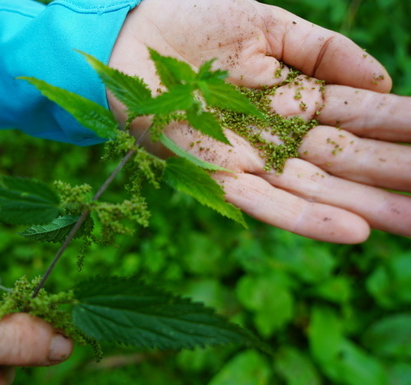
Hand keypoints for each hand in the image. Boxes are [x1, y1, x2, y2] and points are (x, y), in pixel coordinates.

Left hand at [109, 0, 410, 242]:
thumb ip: (325, 53)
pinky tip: (352, 229)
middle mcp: (275, 134)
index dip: (400, 130)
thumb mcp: (270, 26)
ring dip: (365, 209)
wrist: (135, 30)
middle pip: (345, 163)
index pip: (360, 119)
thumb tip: (382, 82)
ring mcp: (246, 156)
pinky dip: (304, 217)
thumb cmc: (197, 20)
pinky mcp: (210, 173)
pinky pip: (261, 201)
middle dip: (394, 180)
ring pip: (313, 189)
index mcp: (294, 97)